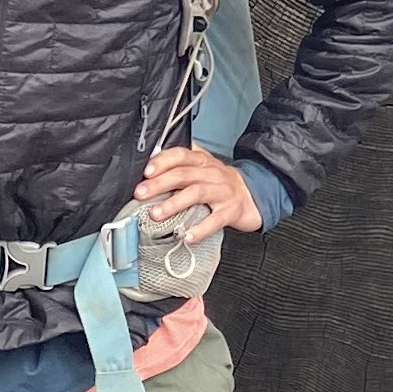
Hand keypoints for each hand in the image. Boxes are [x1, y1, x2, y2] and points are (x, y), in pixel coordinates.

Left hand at [140, 144, 262, 236]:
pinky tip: (186, 236)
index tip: (146, 172)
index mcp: (202, 161)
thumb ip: (180, 164)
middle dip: (159, 184)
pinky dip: (200, 229)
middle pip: (183, 175)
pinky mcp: (230, 211)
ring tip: (156, 215)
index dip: (162, 161)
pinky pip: (215, 220)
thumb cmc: (219, 182)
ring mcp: (222, 192)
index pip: (180, 155)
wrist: (252, 195)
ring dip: (174, 204)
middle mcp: (211, 173)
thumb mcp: (202, 166)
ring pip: (196, 193)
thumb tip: (148, 165)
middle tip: (140, 194)